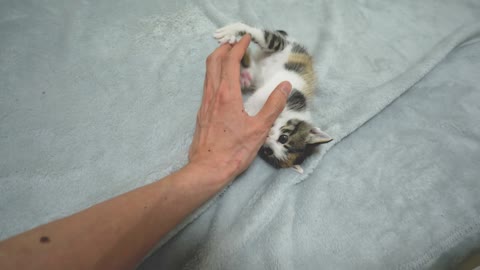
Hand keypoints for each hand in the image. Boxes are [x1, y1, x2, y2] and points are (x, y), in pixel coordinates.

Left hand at [188, 35, 291, 185]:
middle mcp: (212, 94)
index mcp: (227, 95)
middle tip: (236, 44)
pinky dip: (216, 75)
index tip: (246, 38)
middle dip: (224, 48)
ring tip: (232, 59)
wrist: (208, 169)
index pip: (230, 61)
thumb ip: (273, 105)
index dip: (238, 46)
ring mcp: (204, 103)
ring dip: (218, 60)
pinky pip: (207, 85)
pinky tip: (226, 85)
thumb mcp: (260, 129)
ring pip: (208, 73)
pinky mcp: (202, 112)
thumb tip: (285, 86)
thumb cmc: (234, 151)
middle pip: (213, 61)